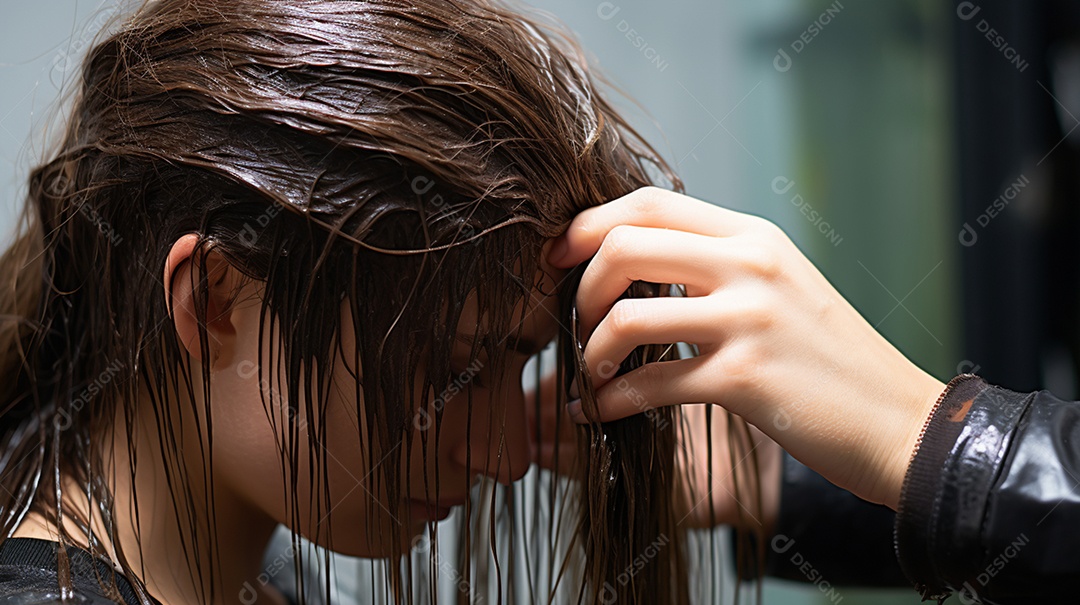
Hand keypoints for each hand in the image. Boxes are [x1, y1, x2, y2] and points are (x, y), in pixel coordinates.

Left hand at [548, 186, 946, 509]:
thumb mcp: (780, 284)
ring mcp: (748, 320)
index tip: (556, 258)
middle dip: (579, 287)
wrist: (898, 422)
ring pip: (626, 317)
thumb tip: (632, 259)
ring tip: (591, 373)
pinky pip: (647, 384)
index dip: (586, 225)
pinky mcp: (744, 380)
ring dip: (589, 350)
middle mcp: (749, 265)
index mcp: (752, 236)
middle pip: (623, 245)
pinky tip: (600, 413)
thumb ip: (717, 262)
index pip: (646, 202)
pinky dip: (608, 402)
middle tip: (574, 324)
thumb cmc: (827, 357)